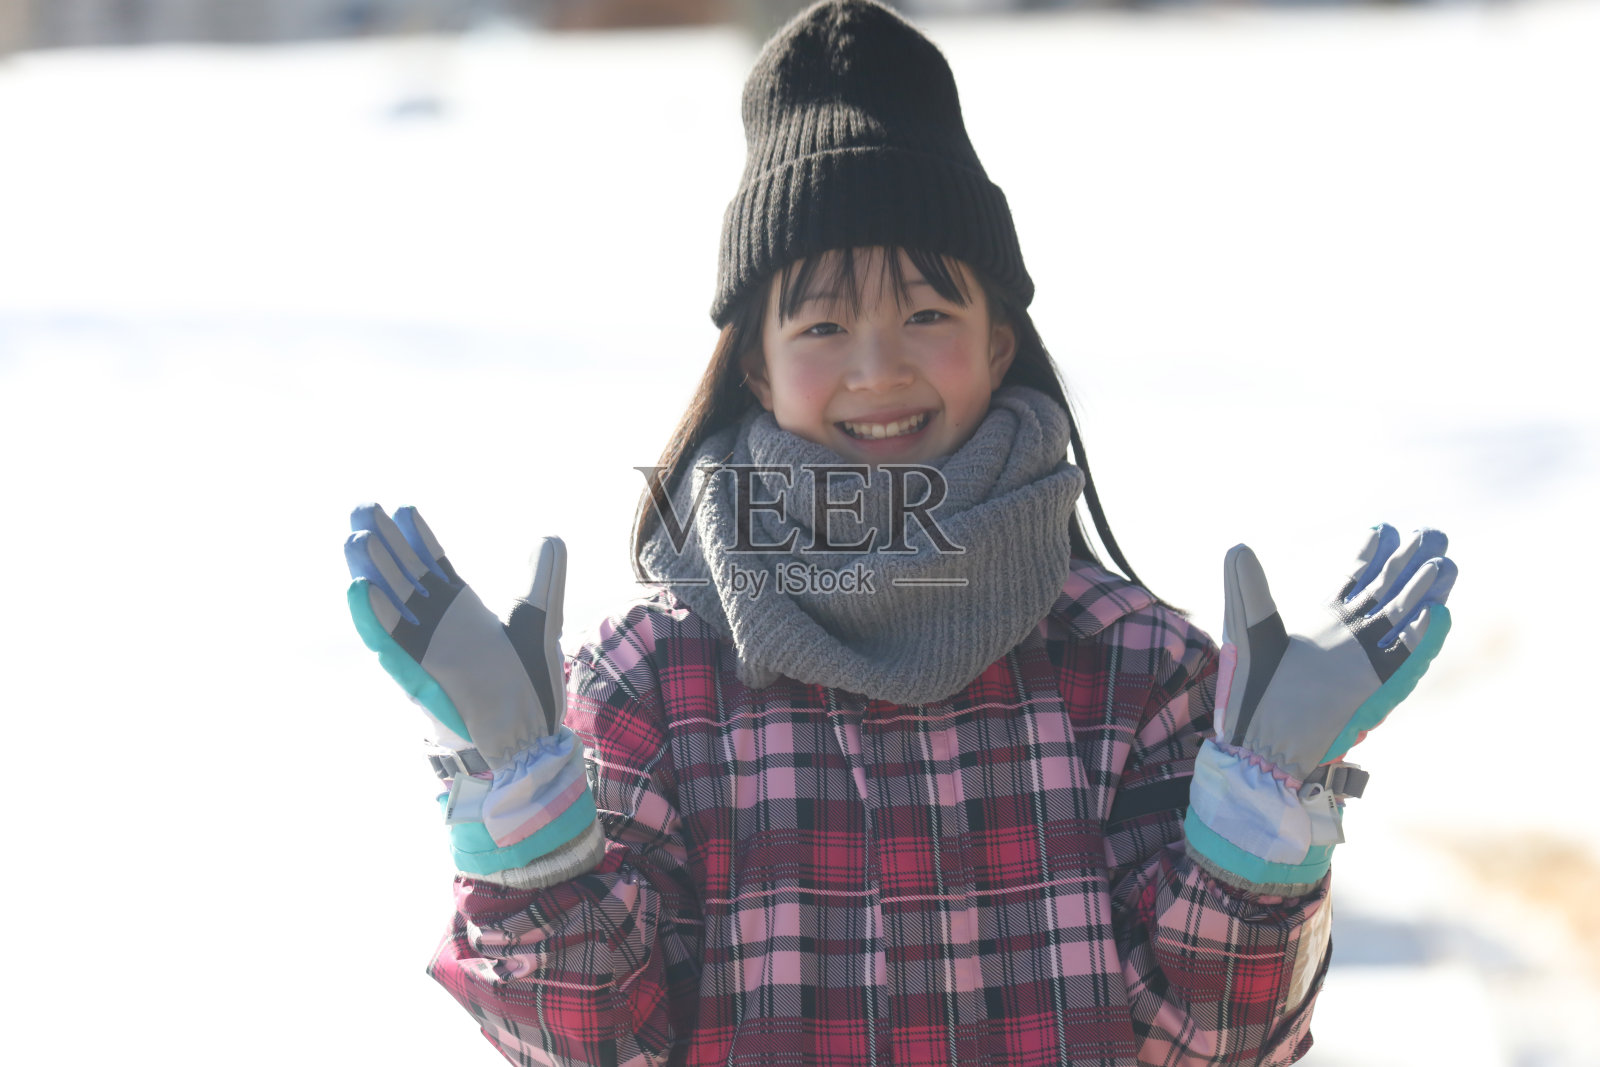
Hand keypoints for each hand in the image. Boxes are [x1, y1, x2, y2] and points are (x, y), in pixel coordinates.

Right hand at [344, 503, 566, 767]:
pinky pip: (390, 643)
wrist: (528, 729)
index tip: (402, 508)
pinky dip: (373, 617)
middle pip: (403, 574)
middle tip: (362, 508)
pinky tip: (360, 587)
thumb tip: (550, 538)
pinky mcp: (421, 672)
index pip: (432, 564)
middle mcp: (438, 623)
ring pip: (390, 603)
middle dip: (383, 542)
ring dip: (370, 572)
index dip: (417, 537)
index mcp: (462, 609)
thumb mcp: (541, 620)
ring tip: (355, 539)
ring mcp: (426, 646)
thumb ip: (543, 579)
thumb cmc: (529, 680)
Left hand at [1216, 523, 1456, 778]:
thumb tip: (1238, 547)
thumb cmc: (1252, 686)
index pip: (1355, 577)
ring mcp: (1368, 658)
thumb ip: (1248, 588)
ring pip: (1403, 617)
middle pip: (1388, 589)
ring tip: (1445, 563)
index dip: (1373, 553)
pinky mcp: (1378, 686)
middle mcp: (1352, 634)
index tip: (1387, 528)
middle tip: (1434, 533)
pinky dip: (1422, 637)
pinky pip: (1406, 657)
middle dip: (1411, 562)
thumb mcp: (1247, 628)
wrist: (1263, 738)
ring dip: (1426, 591)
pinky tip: (1436, 612)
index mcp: (1325, 618)